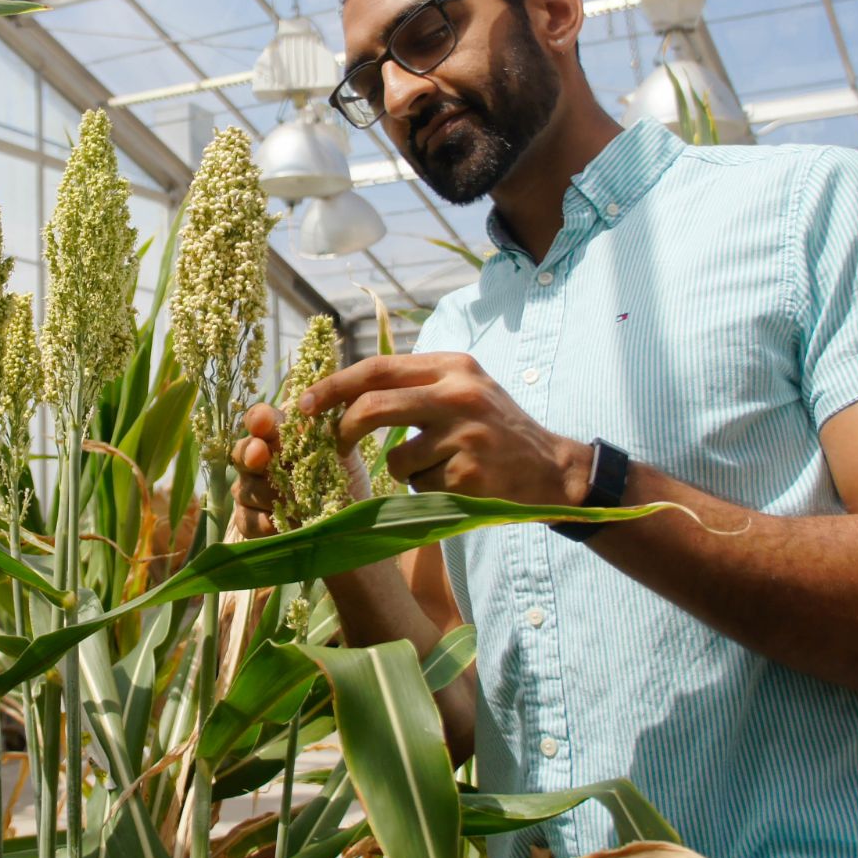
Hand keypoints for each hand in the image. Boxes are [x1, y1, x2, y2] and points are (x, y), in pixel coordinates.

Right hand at [230, 403, 371, 538]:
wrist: (348, 525)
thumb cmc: (343, 481)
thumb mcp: (345, 453)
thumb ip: (335, 429)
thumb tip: (334, 406)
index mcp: (281, 437)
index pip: (261, 421)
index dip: (259, 419)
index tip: (265, 421)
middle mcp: (261, 461)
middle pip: (243, 452)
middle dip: (251, 452)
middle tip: (260, 454)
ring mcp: (252, 491)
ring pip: (246, 488)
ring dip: (268, 494)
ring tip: (295, 502)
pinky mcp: (250, 522)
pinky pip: (247, 519)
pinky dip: (265, 522)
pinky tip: (282, 525)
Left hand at [299, 352, 589, 504]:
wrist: (552, 472)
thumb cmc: (497, 431)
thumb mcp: (465, 389)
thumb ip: (416, 385)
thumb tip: (345, 391)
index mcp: (453, 367)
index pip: (378, 367)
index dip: (334, 384)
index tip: (305, 402)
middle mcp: (458, 394)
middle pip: (374, 406)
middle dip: (343, 430)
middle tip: (335, 446)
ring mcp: (464, 435)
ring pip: (395, 459)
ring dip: (404, 471)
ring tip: (439, 468)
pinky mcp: (467, 474)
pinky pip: (420, 487)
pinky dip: (428, 490)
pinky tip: (459, 484)